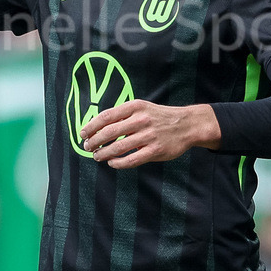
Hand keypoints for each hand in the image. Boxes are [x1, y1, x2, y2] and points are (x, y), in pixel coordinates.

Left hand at [79, 100, 220, 168]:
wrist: (187, 125)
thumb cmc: (160, 117)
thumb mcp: (142, 108)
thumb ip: (123, 115)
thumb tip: (98, 125)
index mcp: (135, 107)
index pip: (106, 116)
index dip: (91, 126)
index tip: (83, 133)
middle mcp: (141, 120)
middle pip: (109, 132)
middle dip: (94, 141)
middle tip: (87, 147)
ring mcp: (148, 136)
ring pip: (118, 148)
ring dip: (104, 153)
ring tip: (97, 156)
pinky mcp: (155, 151)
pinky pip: (131, 160)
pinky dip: (118, 163)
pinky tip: (112, 163)